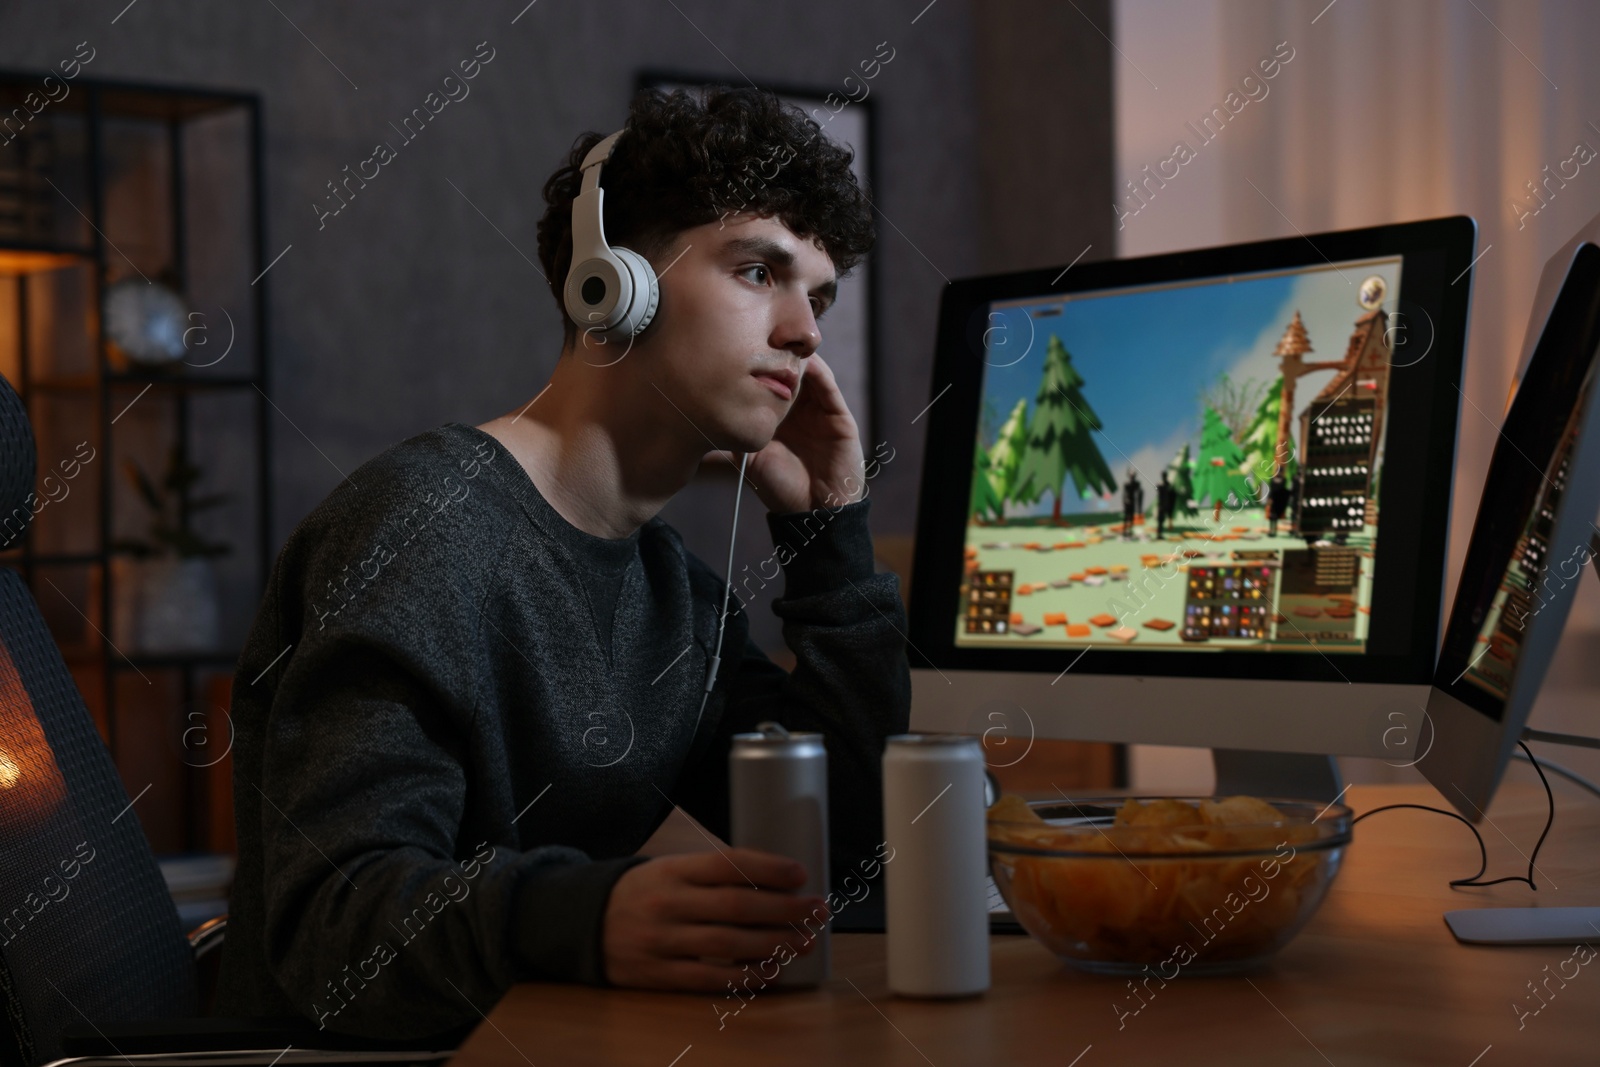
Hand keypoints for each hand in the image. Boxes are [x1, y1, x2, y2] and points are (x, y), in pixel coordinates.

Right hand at [602, 848, 829, 990]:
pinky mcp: (659, 974)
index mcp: (673, 870)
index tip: (800, 872)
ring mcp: (662, 941)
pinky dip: (745, 976)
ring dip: (773, 944)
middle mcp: (667, 904)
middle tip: (817, 909)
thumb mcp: (669, 870)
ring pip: (728, 944)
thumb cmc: (644, 893)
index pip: (727, 864)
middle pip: (736, 907)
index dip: (768, 868)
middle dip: (784, 909)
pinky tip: (771, 970)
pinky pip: (710, 978)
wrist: (583, 923)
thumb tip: (776, 881)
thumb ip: (712, 875)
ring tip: (804, 940)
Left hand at [707, 352, 866, 514]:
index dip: (753, 365)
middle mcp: (798, 409)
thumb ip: (734, 434)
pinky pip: (828, 387)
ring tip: (779, 341)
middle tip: (755, 332)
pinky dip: (817, 371)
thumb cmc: (779, 489)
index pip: (766, 382)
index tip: (734, 347)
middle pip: (786, 371)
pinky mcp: (839, 416)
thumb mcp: (748, 457)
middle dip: (773, 352)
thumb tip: (701, 414)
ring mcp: (820, 410)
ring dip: (794, 358)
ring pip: (808, 373)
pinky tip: (803, 361)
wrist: (813, 512)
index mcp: (777, 416)